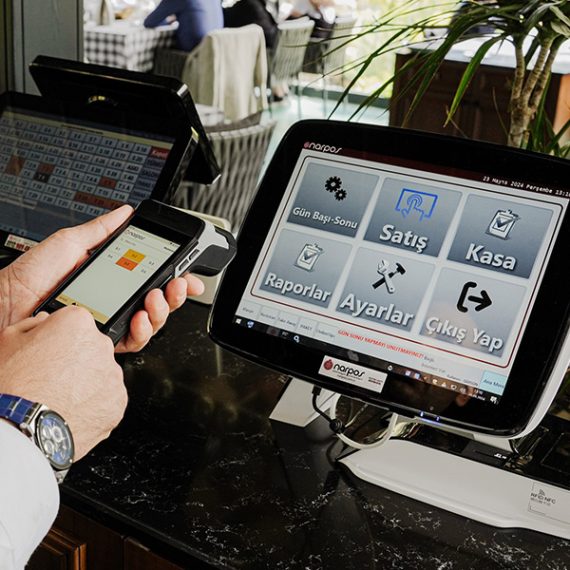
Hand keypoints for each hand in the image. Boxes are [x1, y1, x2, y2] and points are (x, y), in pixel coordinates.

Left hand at [0, 205, 203, 349]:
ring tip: (156, 298)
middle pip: (157, 300)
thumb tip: (124, 212)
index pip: (150, 276)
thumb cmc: (28, 277)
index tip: (187, 270)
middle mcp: (113, 300)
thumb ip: (101, 230)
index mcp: (110, 277)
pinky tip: (140, 318)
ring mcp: (108, 322)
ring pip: (150, 322)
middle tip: (177, 284)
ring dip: (162, 310)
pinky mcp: (100, 342)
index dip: (173, 274)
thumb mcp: (69, 244)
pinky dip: (143, 330)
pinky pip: (132, 341)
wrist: (5, 307)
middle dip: (175, 292)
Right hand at [0, 307, 126, 459]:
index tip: (48, 350)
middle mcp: (101, 345)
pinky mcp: (118, 401)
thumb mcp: (7, 342)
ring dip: (86, 382)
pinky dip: (94, 404)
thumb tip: (44, 321)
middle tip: (51, 378)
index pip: (73, 322)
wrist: (24, 430)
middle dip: (75, 359)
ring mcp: (112, 375)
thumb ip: (31, 325)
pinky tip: (72, 410)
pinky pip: (107, 398)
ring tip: (59, 397)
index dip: (57, 337)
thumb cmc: (14, 386)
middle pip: (90, 348)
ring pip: (100, 374)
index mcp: (77, 324)